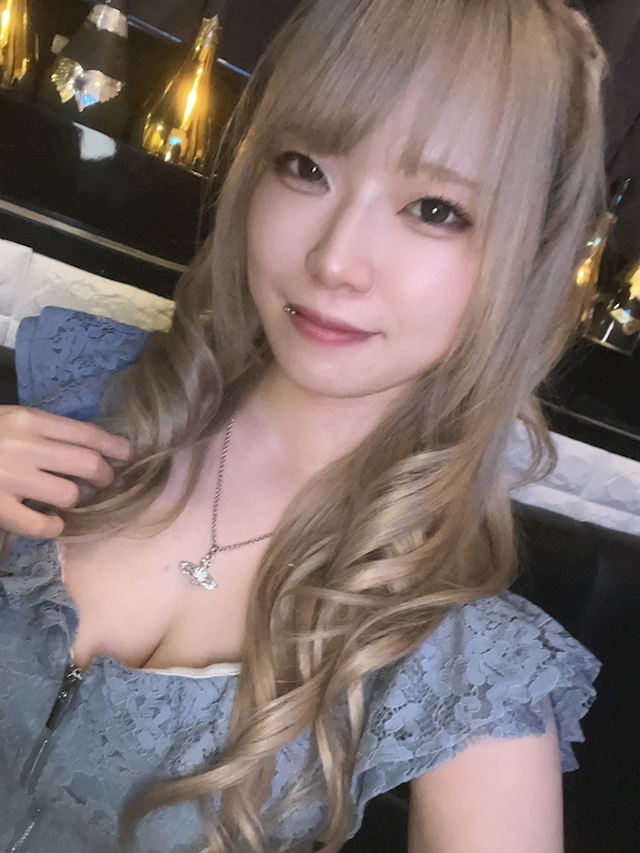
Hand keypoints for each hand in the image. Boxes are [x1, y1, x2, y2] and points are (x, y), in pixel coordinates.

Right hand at [0, 406, 130, 538]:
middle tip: (102, 482)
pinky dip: (52, 527)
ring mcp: (12, 479)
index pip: (87, 434)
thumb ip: (46, 431)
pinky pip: (41, 526)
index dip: (115, 447)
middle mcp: (26, 447)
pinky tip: (50, 522)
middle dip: (104, 476)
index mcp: (30, 421)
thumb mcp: (13, 420)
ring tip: (63, 500)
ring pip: (69, 495)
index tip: (129, 455)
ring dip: (74, 501)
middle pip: (88, 464)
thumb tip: (89, 448)